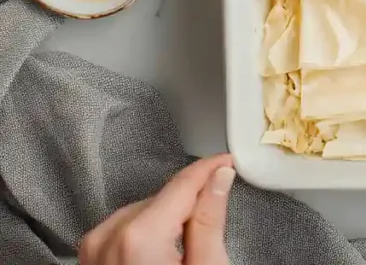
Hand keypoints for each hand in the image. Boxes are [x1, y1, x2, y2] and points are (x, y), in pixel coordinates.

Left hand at [79, 155, 235, 264]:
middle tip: (212, 226)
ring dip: (167, 220)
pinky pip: (123, 229)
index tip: (227, 161)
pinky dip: (145, 234)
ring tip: (185, 249)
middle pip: (163, 200)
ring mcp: (92, 249)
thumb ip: (211, 221)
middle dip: (189, 204)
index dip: (209, 168)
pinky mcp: (88, 258)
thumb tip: (219, 178)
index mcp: (140, 235)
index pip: (182, 184)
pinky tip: (160, 254)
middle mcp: (107, 236)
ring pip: (143, 212)